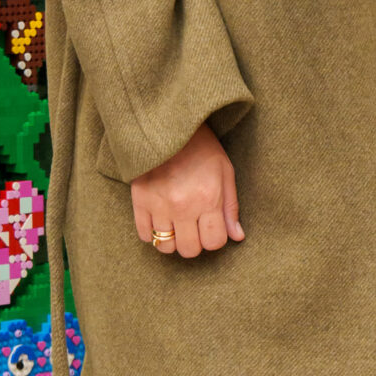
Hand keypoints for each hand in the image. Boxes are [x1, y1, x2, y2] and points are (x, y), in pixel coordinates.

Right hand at [131, 122, 243, 259]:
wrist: (168, 125)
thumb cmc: (201, 147)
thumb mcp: (224, 171)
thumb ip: (231, 207)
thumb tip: (237, 236)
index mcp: (208, 198)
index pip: (214, 242)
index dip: (214, 238)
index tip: (211, 227)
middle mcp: (183, 206)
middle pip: (189, 250)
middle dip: (194, 242)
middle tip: (193, 227)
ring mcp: (159, 205)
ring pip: (165, 247)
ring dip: (173, 240)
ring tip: (176, 225)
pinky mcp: (139, 200)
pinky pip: (144, 234)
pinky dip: (152, 233)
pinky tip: (160, 220)